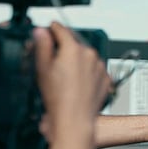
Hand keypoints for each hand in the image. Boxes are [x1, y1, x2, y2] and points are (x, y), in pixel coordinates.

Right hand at [34, 22, 110, 140]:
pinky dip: (87, 72)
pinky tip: (77, 83)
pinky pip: (94, 69)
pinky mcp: (106, 78)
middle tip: (54, 61)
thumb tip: (41, 31)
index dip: (52, 29)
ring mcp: (100, 66)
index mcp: (73, 49)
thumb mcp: (43, 69)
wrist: (75, 119)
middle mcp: (90, 54)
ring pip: (86, 57)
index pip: (61, 29)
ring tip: (66, 77)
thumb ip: (43, 45)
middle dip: (64, 48)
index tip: (49, 29)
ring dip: (77, 61)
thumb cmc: (59, 99)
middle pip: (74, 43)